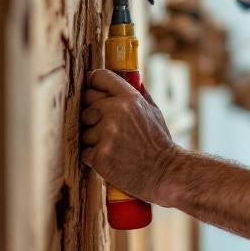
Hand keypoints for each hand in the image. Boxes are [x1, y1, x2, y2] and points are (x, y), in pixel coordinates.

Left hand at [80, 68, 179, 204]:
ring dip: (92, 140)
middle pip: (86, 102)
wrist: (165, 173)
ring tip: (113, 147)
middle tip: (106, 128)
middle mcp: (116, 111)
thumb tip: (130, 78)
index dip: (93, 84)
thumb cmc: (159, 143)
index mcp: (130, 98)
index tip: (92, 92)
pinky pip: (84, 151)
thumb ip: (138, 94)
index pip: (99, 77)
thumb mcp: (154, 111)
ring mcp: (106, 133)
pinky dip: (93, 157)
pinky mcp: (100, 155)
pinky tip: (110, 159)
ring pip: (84, 130)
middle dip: (92, 115)